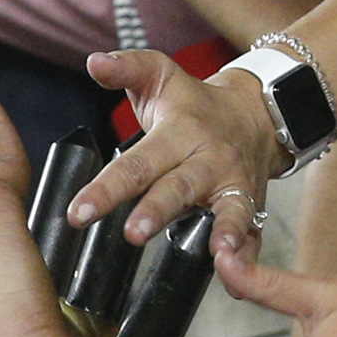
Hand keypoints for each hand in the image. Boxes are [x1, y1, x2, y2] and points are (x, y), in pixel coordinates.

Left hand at [69, 52, 280, 253]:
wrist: (256, 114)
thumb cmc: (194, 104)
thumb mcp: (161, 76)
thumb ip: (127, 69)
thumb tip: (95, 61)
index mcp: (179, 132)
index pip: (138, 162)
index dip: (107, 187)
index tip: (80, 212)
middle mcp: (208, 159)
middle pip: (178, 188)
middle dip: (156, 212)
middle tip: (132, 233)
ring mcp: (233, 183)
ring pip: (225, 210)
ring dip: (219, 232)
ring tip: (214, 255)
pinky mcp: (251, 203)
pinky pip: (252, 230)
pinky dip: (248, 253)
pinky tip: (238, 274)